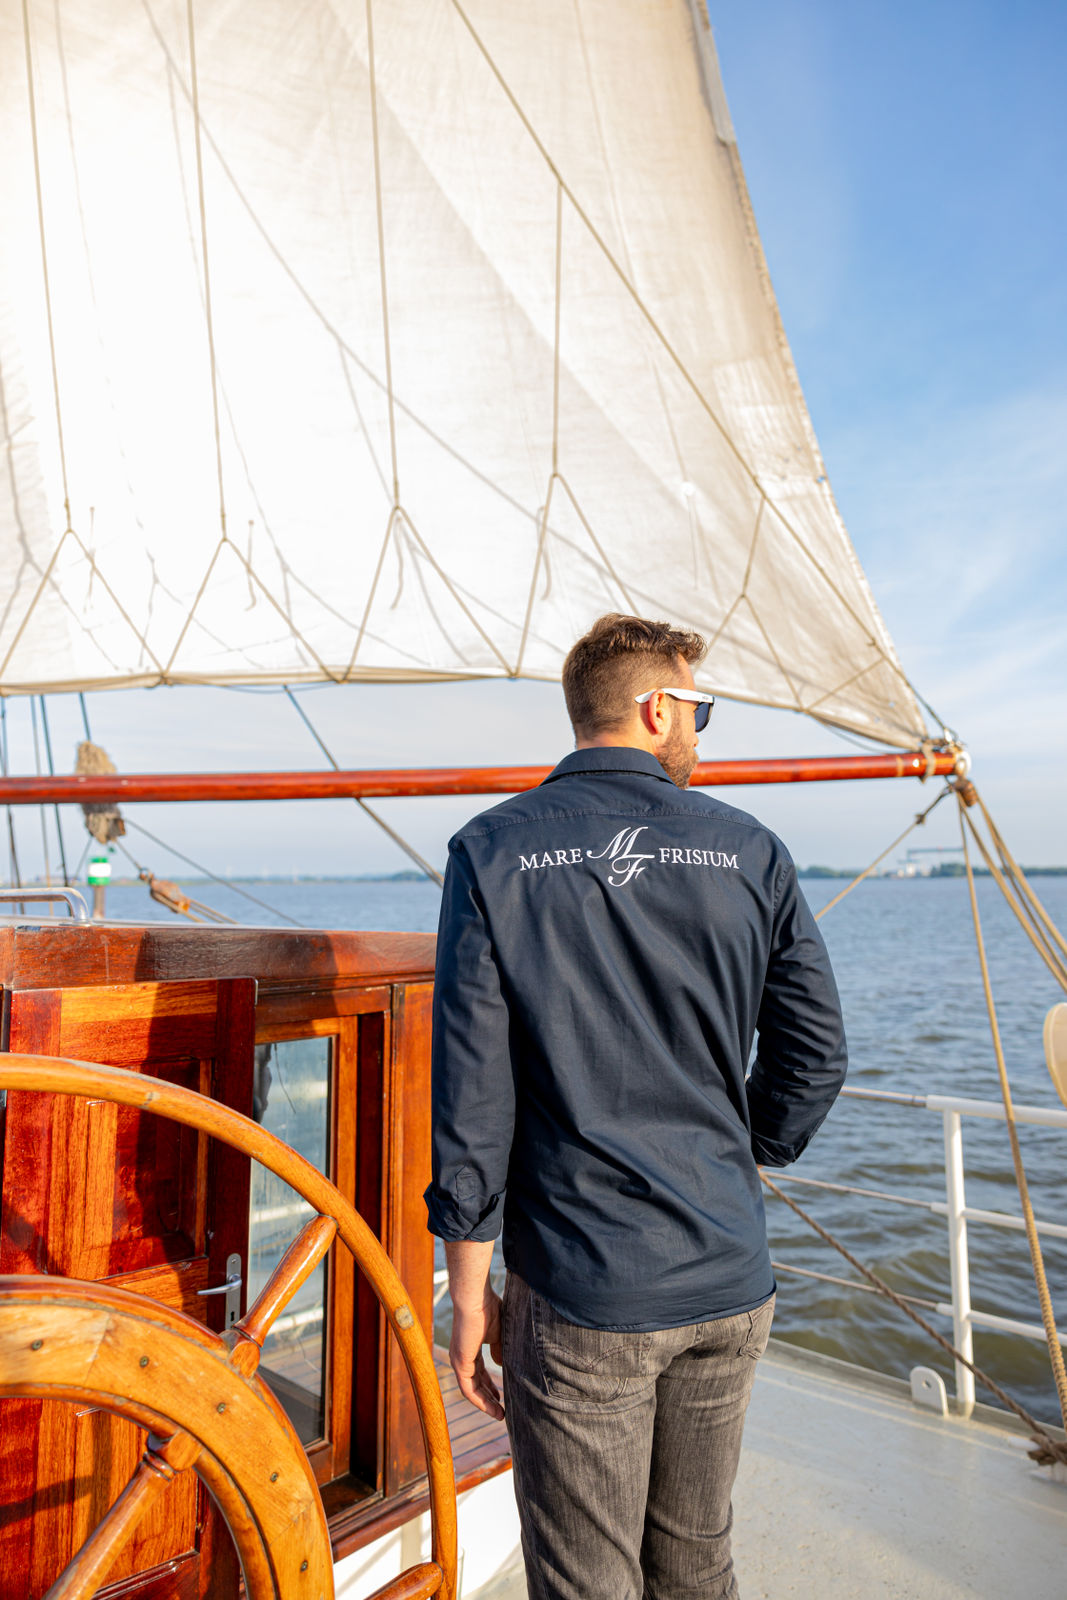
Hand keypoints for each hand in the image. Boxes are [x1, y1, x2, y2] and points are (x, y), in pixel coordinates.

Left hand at [449, 1285, 503, 1419]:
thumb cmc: (488, 1309)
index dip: (490, 1385)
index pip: (479, 1372)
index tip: (502, 1396)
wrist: (475, 1298)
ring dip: (486, 1404)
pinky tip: (492, 1409)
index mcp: (470, 1348)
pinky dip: (480, 1400)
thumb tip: (501, 1364)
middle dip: (489, 1398)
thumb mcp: (498, 1334)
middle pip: (476, 1383)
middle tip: (502, 1411)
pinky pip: (468, 1389)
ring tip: (500, 1415)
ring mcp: (459, 1360)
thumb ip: (498, 1350)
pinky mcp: (460, 1363)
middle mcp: (462, 1356)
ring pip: (471, 1390)